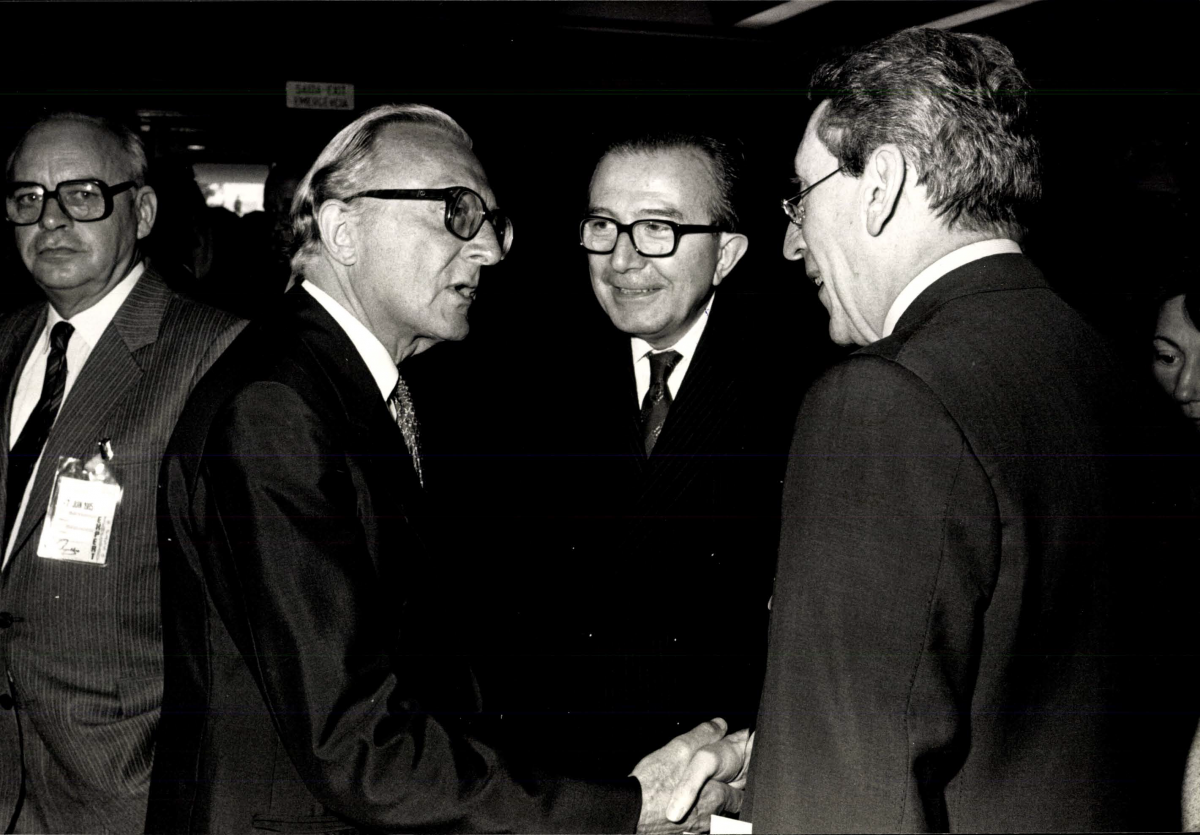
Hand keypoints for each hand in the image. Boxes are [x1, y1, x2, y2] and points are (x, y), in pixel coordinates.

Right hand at [631, 718, 742, 833]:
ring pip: (706, 819)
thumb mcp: (680, 749)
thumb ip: (704, 735)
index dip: (737, 787)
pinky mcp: (679, 834)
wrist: (630, 811)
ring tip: (691, 796)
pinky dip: (687, 817)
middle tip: (709, 785)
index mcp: (715, 795)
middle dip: (719, 797)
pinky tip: (675, 807)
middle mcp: (707, 817)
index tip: (734, 780)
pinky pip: (690, 826)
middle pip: (722, 809)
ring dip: (702, 808)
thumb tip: (720, 725)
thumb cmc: (654, 784)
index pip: (738, 797)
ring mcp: (693, 829)